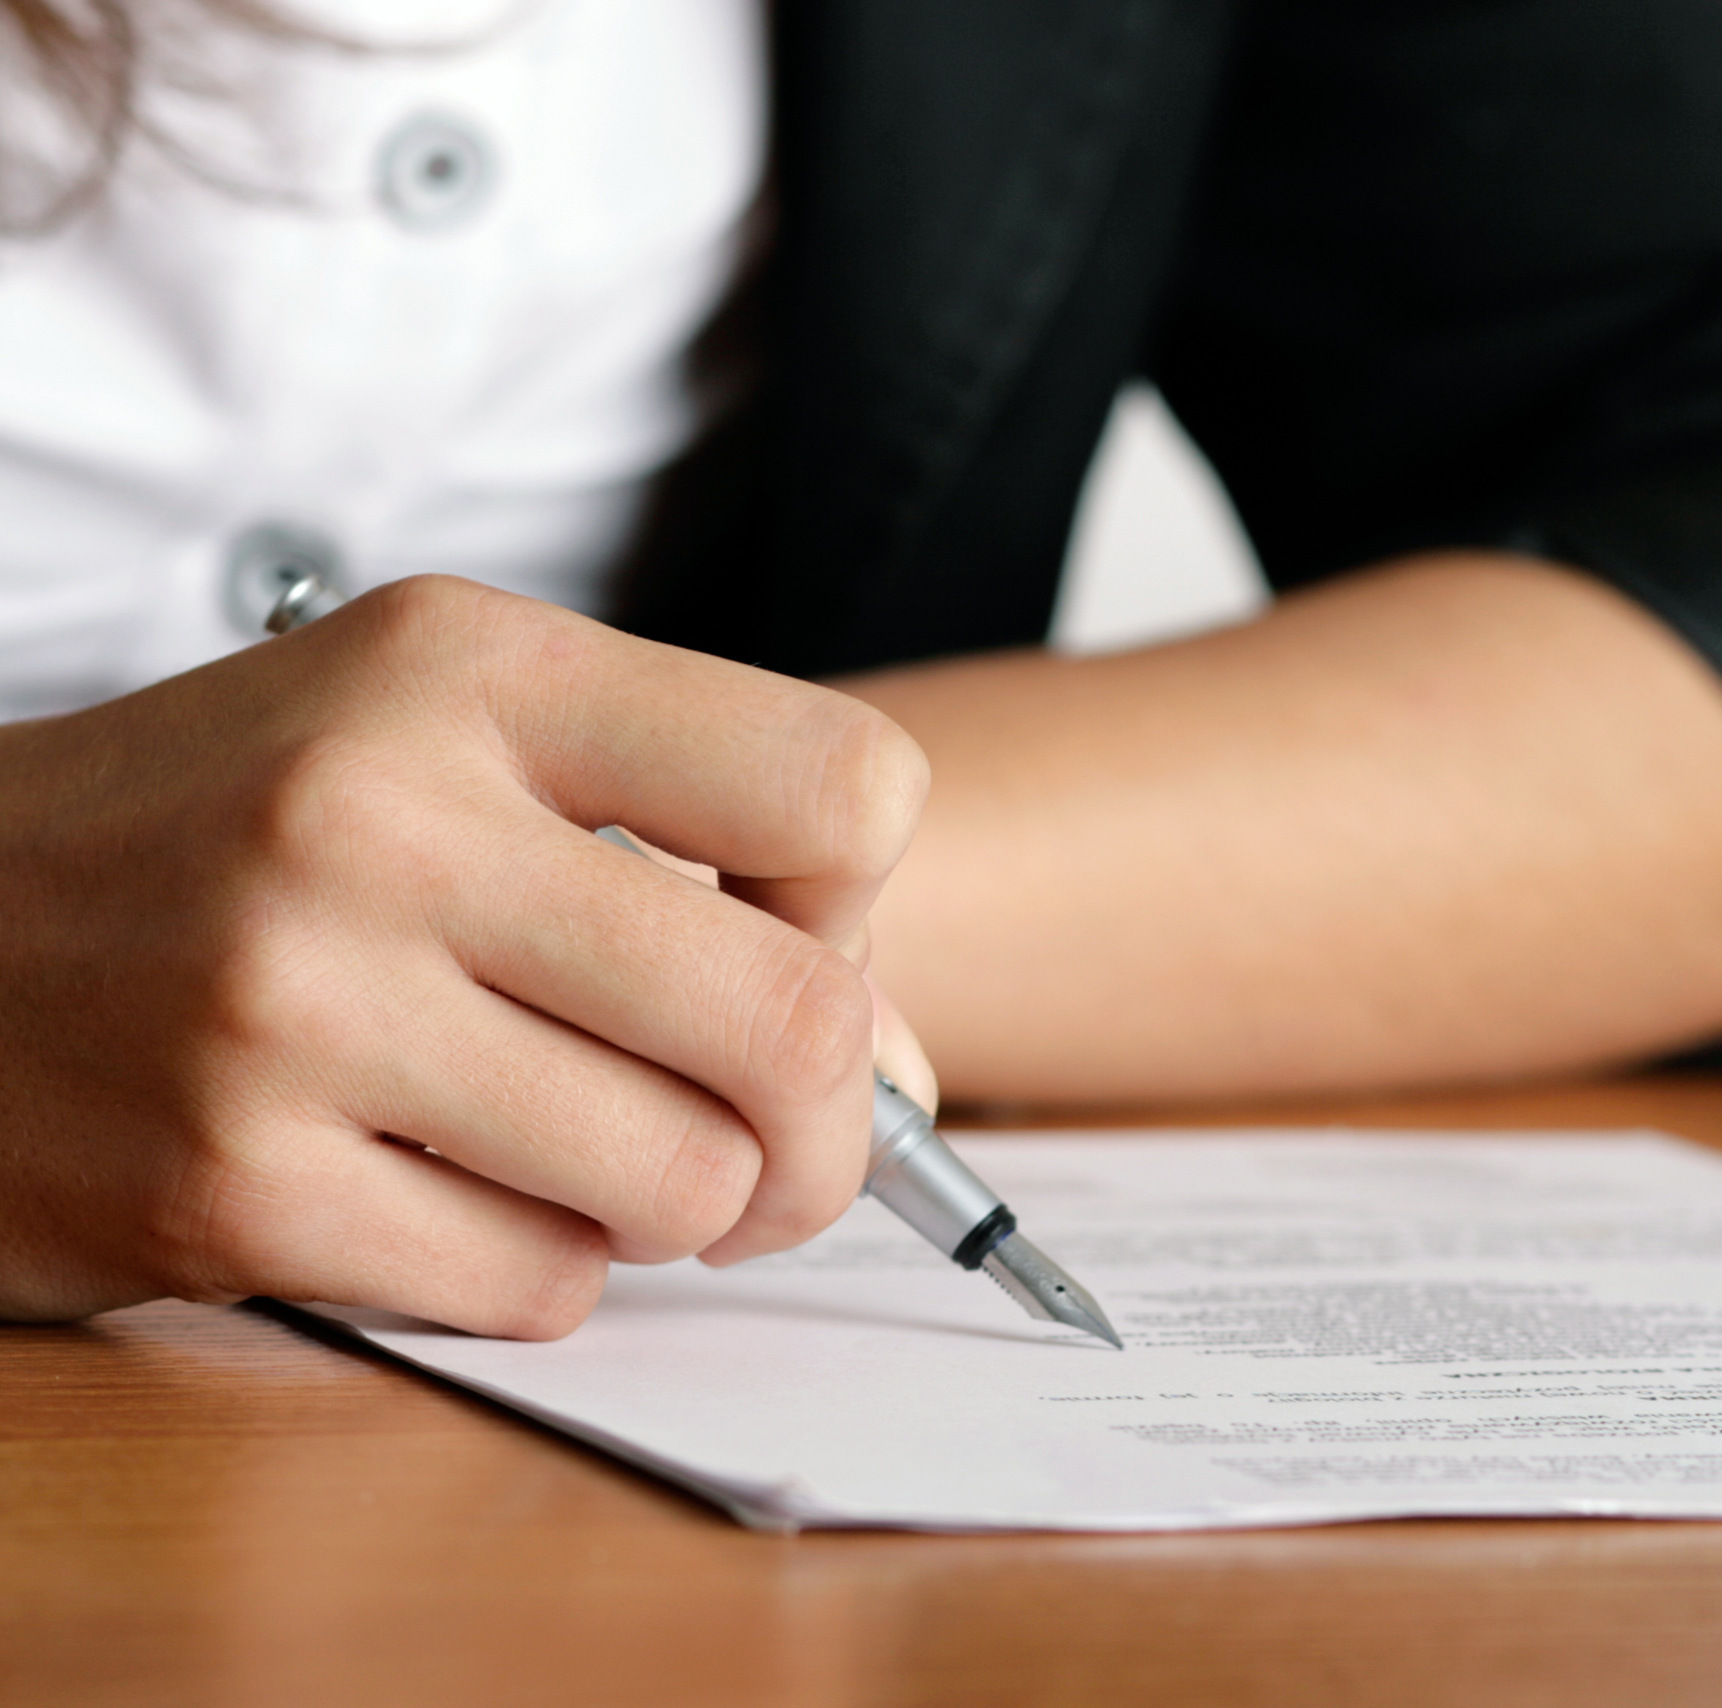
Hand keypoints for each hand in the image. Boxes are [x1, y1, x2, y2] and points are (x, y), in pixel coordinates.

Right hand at [0, 577, 928, 1336]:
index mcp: (475, 672)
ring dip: (676, 1200)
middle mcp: (388, 821)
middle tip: (774, 1137)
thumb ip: (696, 868)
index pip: (845, 788)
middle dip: (830, 1125)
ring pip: (687, 1182)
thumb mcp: (454, 749)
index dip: (859, 898)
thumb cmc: (240, 837)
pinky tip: (454, 1195)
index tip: (784, 931)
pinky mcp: (233, 1185)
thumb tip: (906, 1073)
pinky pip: (542, 1287)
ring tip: (585, 1147)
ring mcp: (300, 1009)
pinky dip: (542, 1267)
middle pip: (799, 1026)